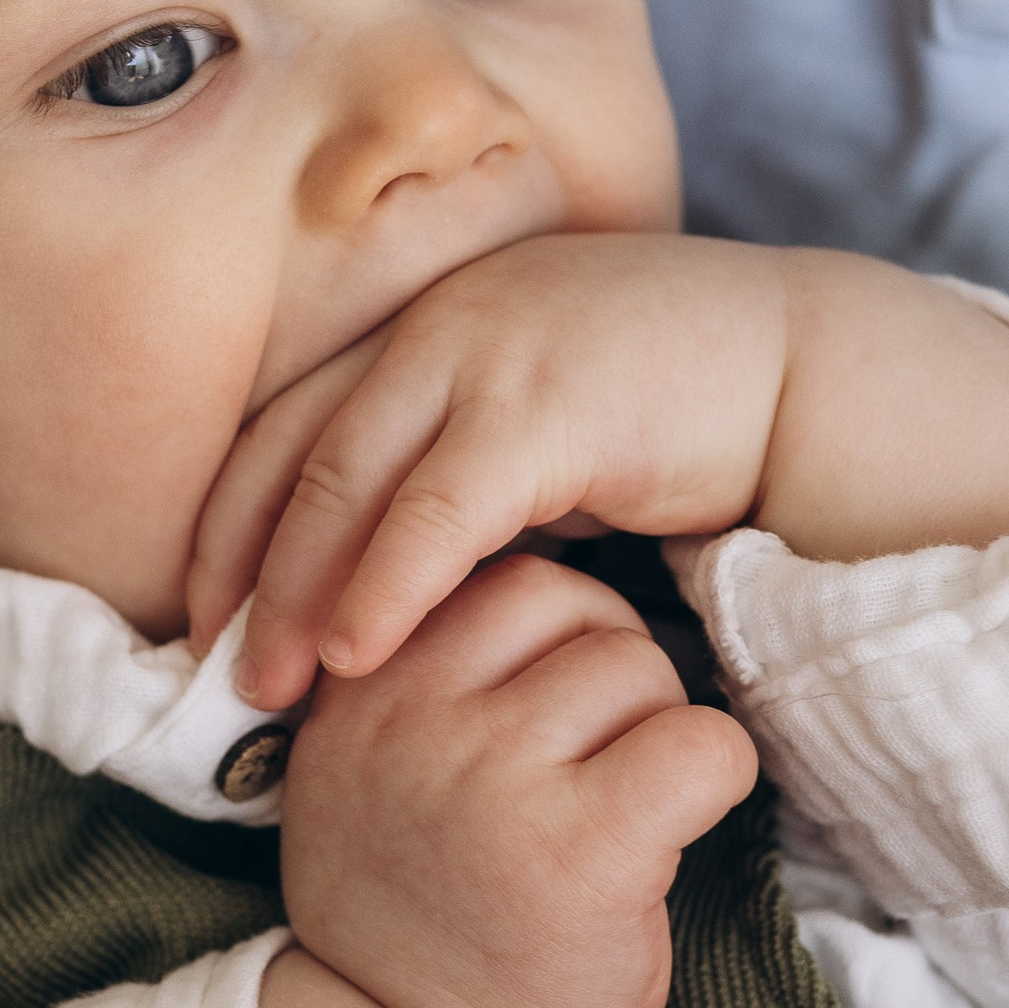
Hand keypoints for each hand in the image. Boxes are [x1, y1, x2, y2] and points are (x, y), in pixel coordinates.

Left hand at [193, 232, 790, 708]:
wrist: (806, 372)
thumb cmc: (675, 413)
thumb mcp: (534, 428)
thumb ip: (456, 472)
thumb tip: (379, 565)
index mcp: (423, 322)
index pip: (287, 422)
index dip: (230, 521)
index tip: (202, 613)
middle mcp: (436, 322)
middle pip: (295, 451)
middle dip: (243, 568)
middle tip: (214, 669)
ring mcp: (486, 353)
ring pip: (347, 480)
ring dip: (296, 589)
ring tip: (267, 686)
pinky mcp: (545, 407)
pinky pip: (438, 511)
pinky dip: (385, 585)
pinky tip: (358, 655)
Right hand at [262, 554, 753, 1007]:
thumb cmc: (414, 920)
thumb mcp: (366, 776)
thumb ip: (422, 681)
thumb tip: (541, 574)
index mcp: (357, 690)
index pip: (493, 574)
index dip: (552, 635)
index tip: (552, 713)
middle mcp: (409, 721)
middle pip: (574, 607)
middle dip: (611, 671)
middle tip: (604, 762)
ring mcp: (491, 780)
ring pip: (640, 668)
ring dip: (656, 733)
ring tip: (624, 813)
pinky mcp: (580, 849)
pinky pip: (702, 745)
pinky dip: (713, 781)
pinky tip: (670, 839)